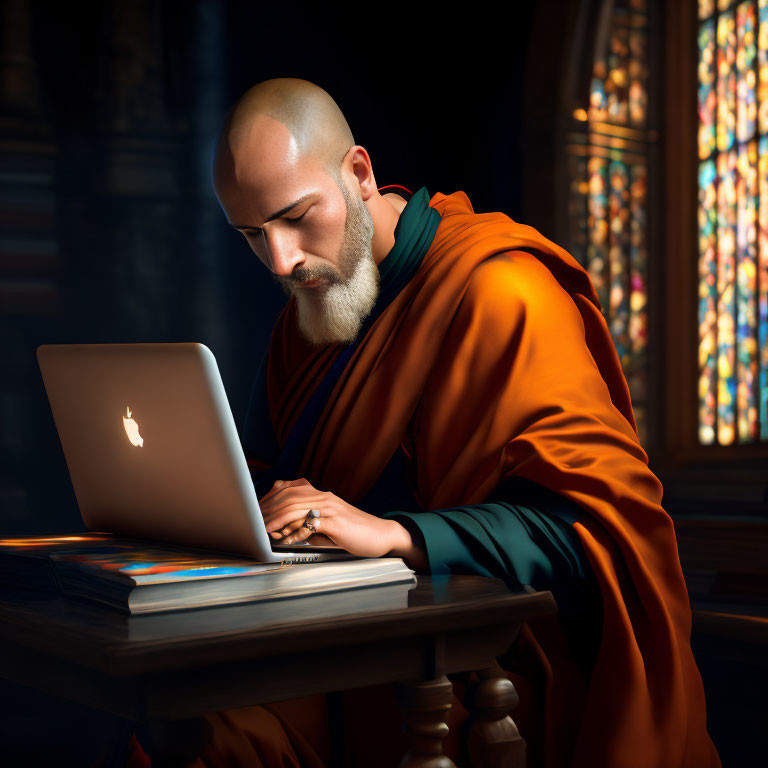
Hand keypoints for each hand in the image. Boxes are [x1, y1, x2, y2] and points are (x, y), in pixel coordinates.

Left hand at [259, 478, 407, 558]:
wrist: (381, 534)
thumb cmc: (353, 531)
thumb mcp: (327, 524)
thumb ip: (307, 525)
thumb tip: (282, 533)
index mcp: (319, 495)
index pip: (287, 489)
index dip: (269, 499)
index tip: (256, 511)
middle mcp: (323, 497)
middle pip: (288, 497)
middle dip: (267, 509)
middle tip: (255, 522)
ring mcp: (330, 508)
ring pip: (295, 508)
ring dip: (276, 521)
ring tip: (265, 531)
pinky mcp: (336, 522)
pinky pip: (311, 525)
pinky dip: (295, 533)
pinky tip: (286, 541)